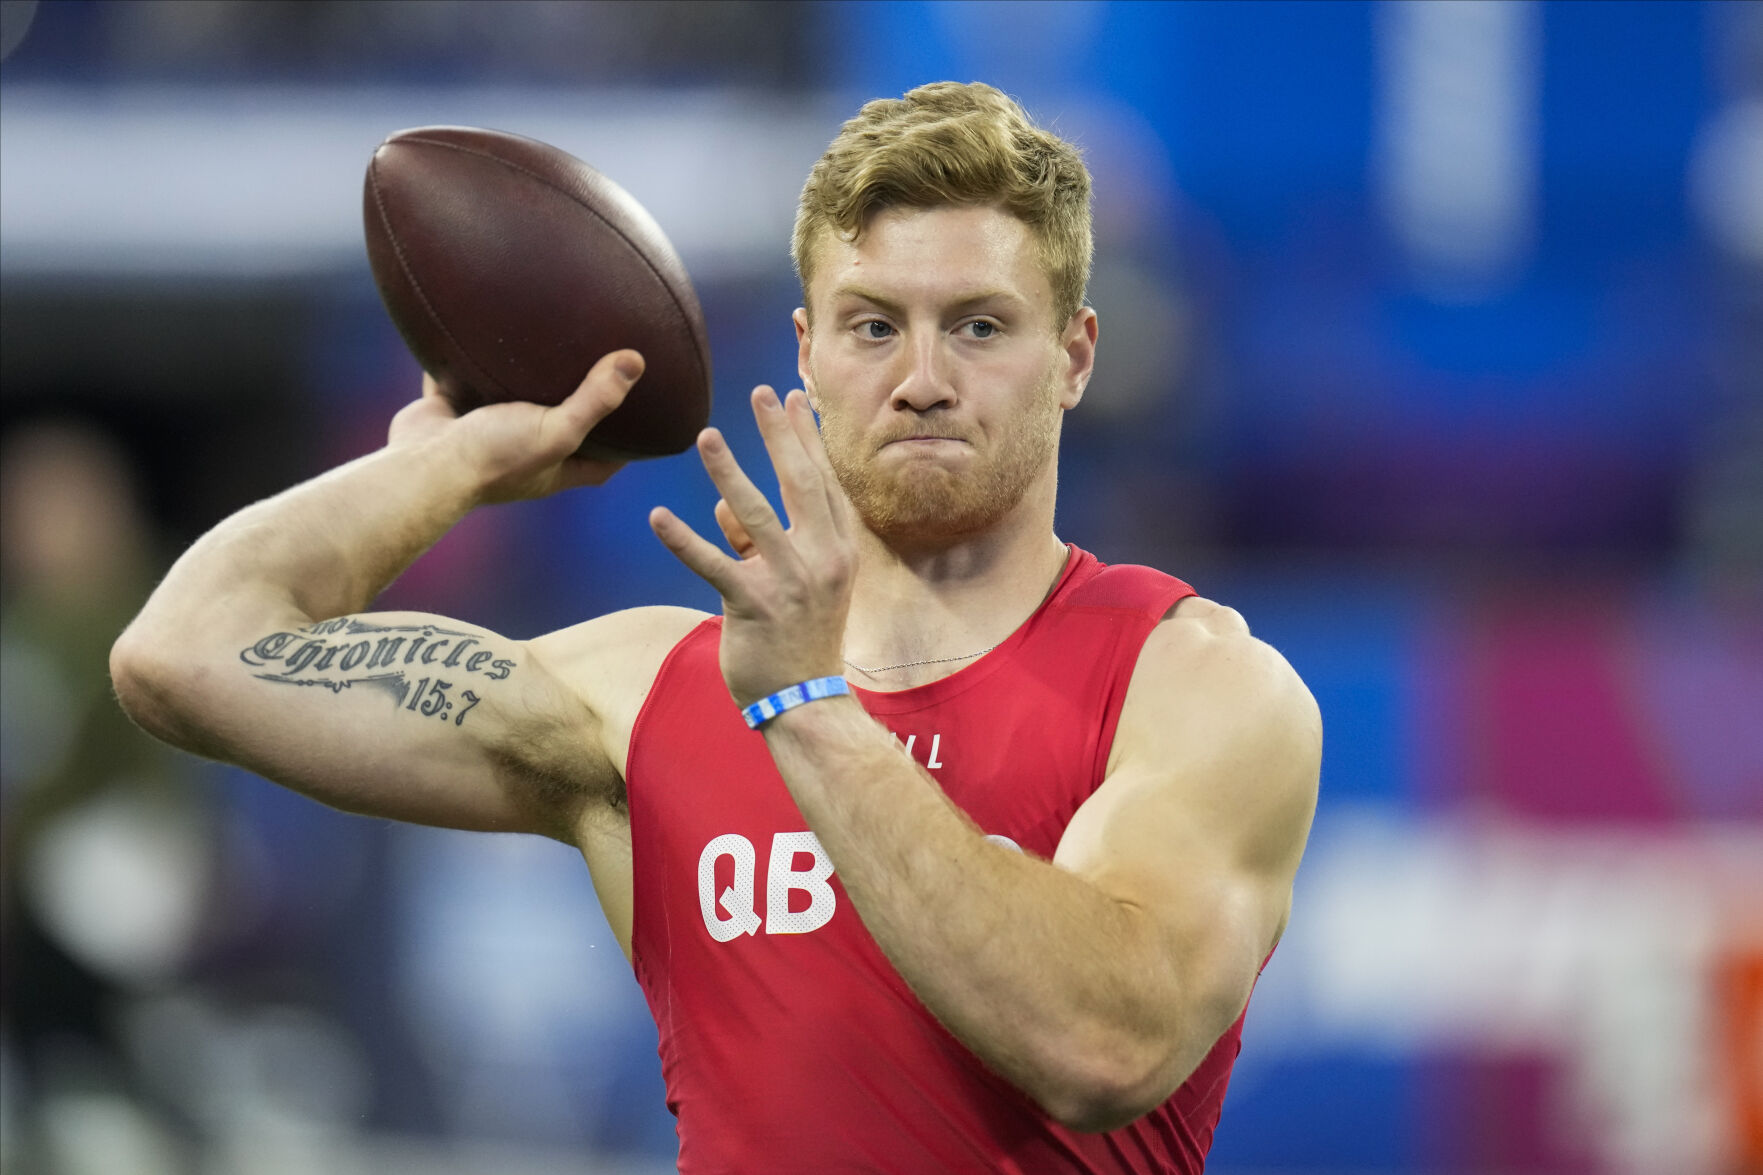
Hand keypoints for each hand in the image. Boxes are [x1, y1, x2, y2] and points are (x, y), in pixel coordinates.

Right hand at [386, 350, 639, 503]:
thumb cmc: (493, 458)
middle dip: (579, 401)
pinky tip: (486, 327)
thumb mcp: (555, 431)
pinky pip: (464, 379)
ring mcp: (487, 432)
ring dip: (527, 378)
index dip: (628, 441)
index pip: (606, 459)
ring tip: (550, 340)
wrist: (421, 466)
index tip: (649, 414)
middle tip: (603, 364)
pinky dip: (472, 359)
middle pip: (562, 425)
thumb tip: (636, 361)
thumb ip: (595, 400)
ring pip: (513, 400)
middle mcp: (525, 452)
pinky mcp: (453, 411)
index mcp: (556, 467)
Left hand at [650, 386, 854, 706]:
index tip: (792, 397)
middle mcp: (820, 559)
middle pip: (798, 484)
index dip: (806, 438)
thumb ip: (760, 540)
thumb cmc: (800, 637)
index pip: (822, 481)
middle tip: (758, 393)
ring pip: (755, 515)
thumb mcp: (795, 582)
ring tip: (706, 436)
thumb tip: (722, 504)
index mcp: (837, 549)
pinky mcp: (752, 608)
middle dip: (779, 435)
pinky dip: (683, 540)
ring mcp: (788, 583)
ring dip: (729, 472)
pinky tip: (657, 516)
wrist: (805, 699)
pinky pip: (713, 565)